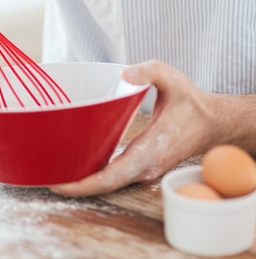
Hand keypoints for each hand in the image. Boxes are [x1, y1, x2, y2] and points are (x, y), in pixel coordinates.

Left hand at [47, 60, 224, 196]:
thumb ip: (151, 72)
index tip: (61, 185)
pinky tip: (73, 169)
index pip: (113, 176)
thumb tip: (126, 73)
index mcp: (151, 151)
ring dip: (82, 182)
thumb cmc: (192, 104)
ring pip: (108, 183)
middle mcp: (145, 167)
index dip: (85, 184)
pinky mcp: (141, 167)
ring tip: (51, 176)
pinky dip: (93, 176)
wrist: (213, 123)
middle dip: (75, 186)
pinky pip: (113, 176)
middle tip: (45, 181)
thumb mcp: (174, 80)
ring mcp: (143, 170)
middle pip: (105, 185)